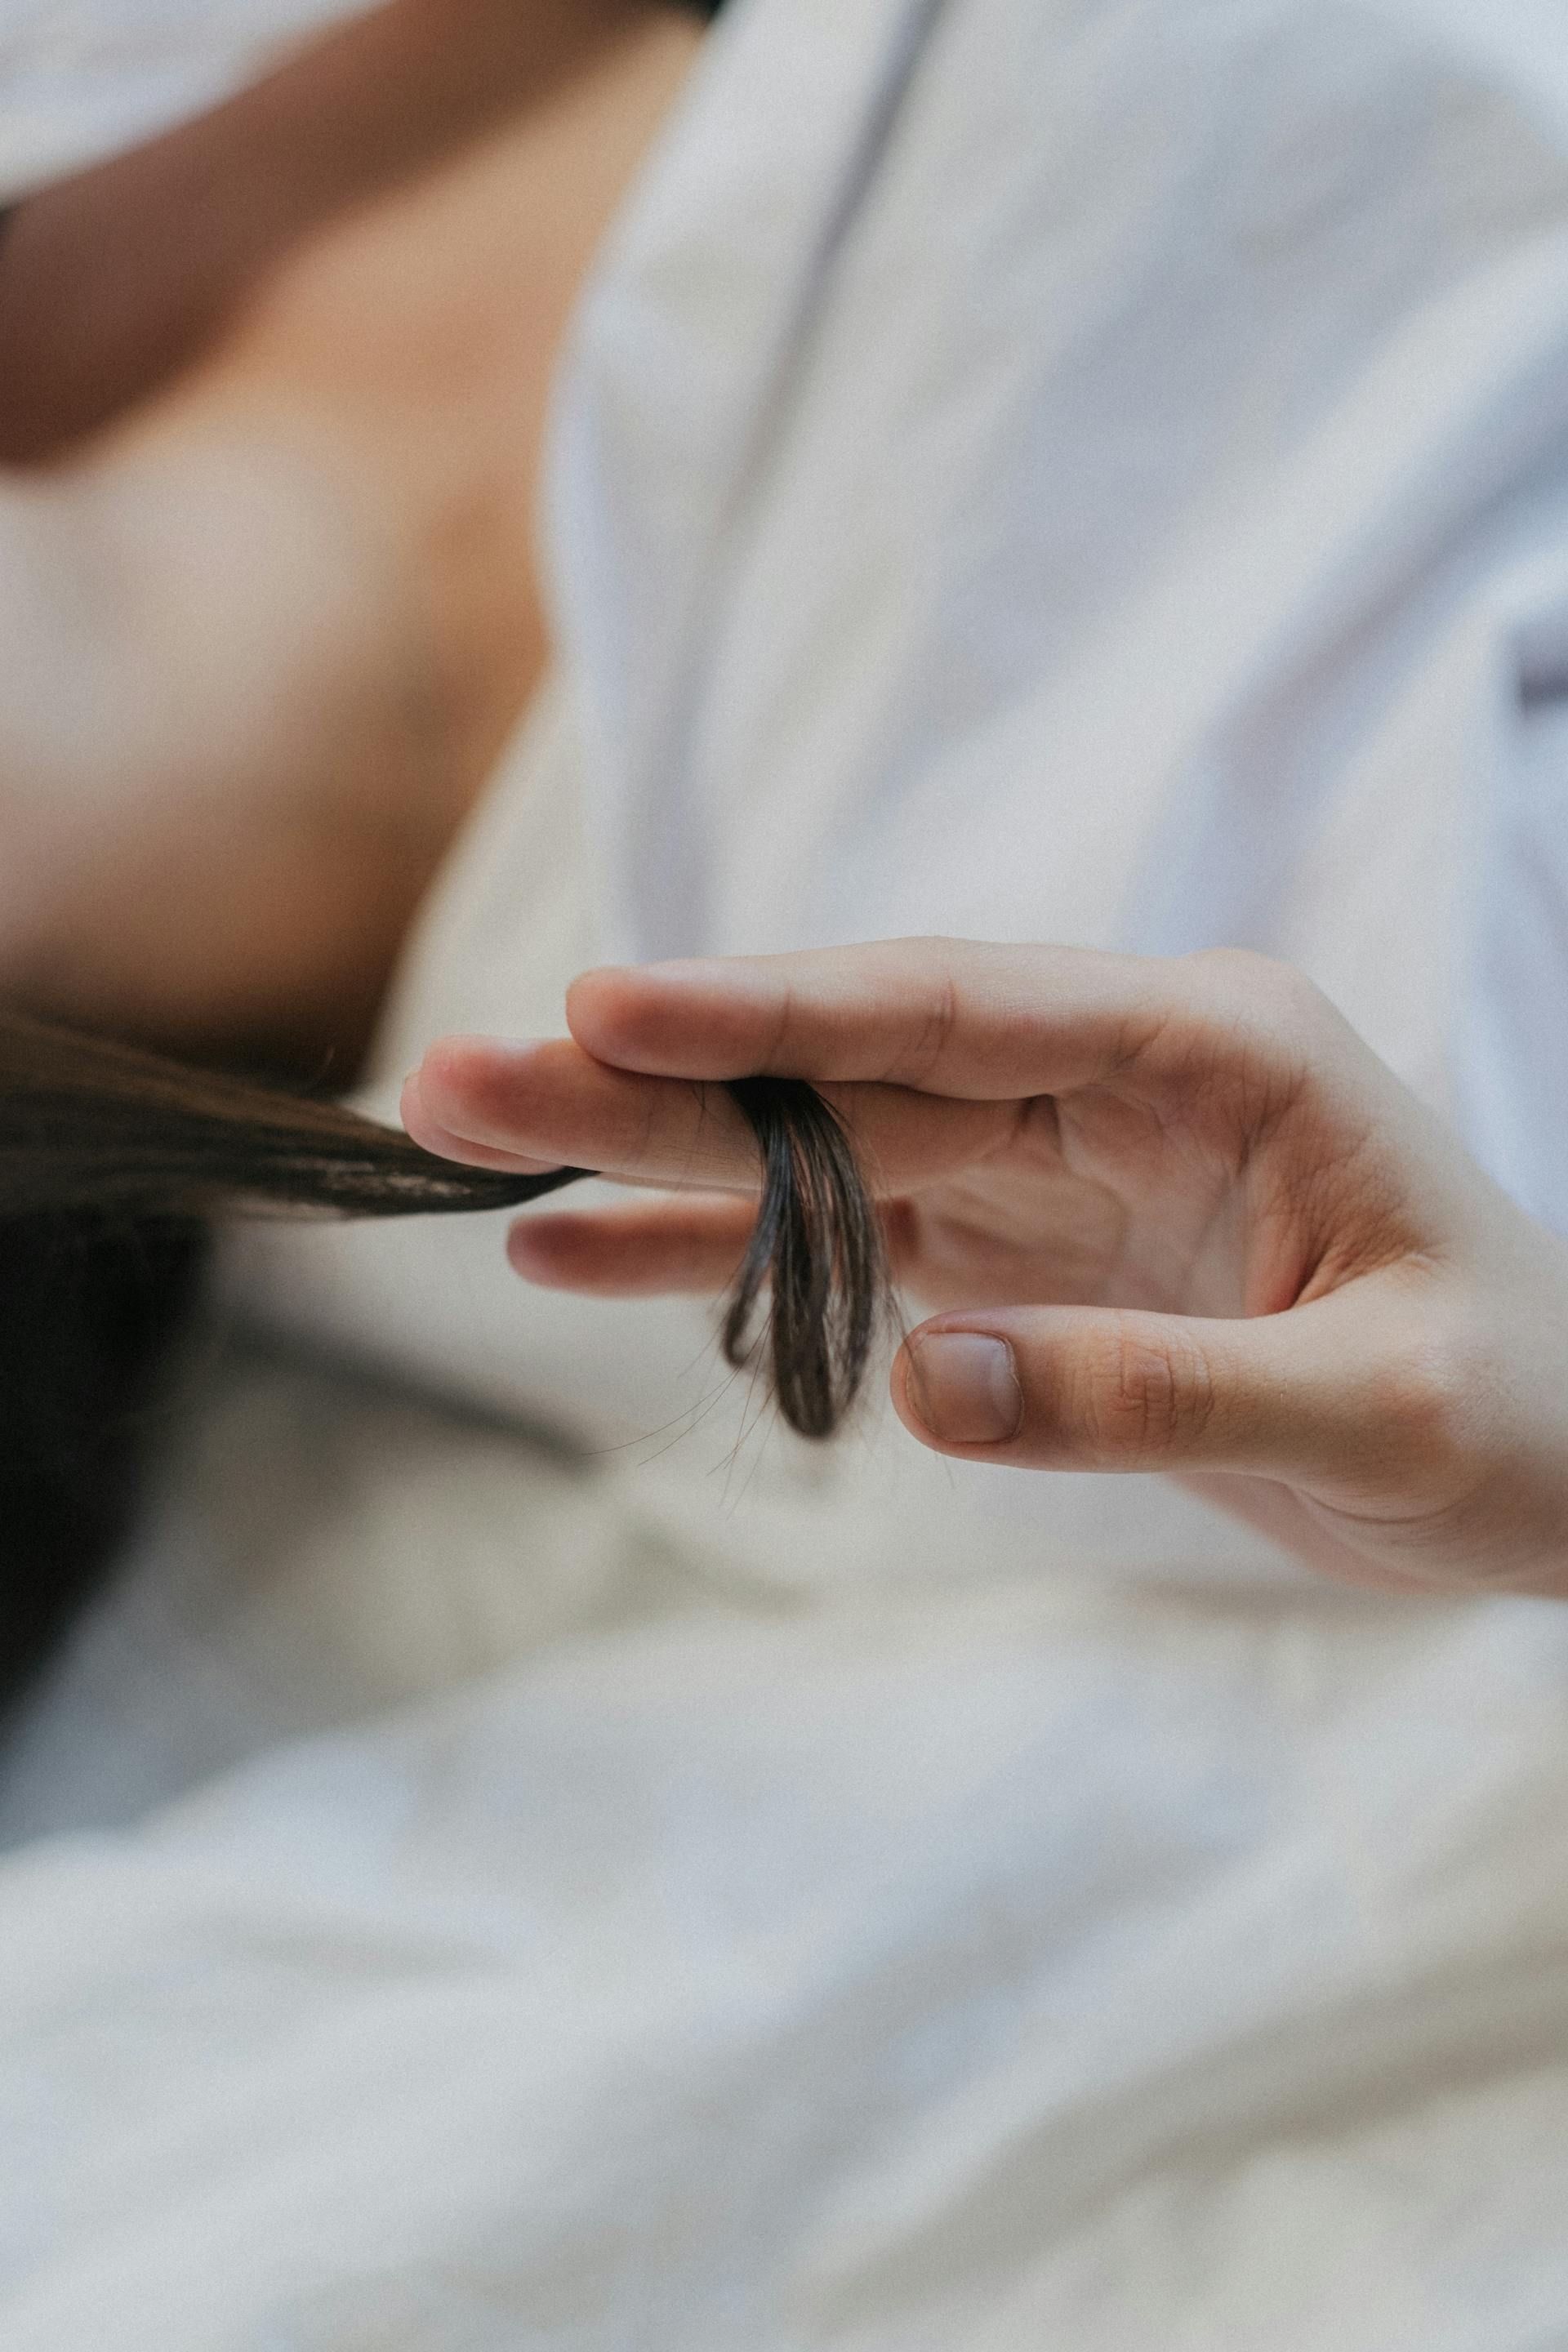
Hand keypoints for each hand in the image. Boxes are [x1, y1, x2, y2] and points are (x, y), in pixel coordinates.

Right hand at [403, 940, 1567, 1596]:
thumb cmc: (1526, 1411)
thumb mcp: (1380, 1408)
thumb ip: (1156, 1392)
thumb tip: (922, 1385)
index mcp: (1216, 1049)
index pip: (954, 1007)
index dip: (768, 1008)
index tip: (599, 1006)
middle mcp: (1116, 1078)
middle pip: (848, 1066)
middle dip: (651, 1077)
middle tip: (454, 1078)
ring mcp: (1062, 1163)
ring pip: (825, 1145)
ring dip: (655, 1159)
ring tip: (472, 1154)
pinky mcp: (1031, 1251)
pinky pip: (855, 1243)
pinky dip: (729, 1258)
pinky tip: (584, 1257)